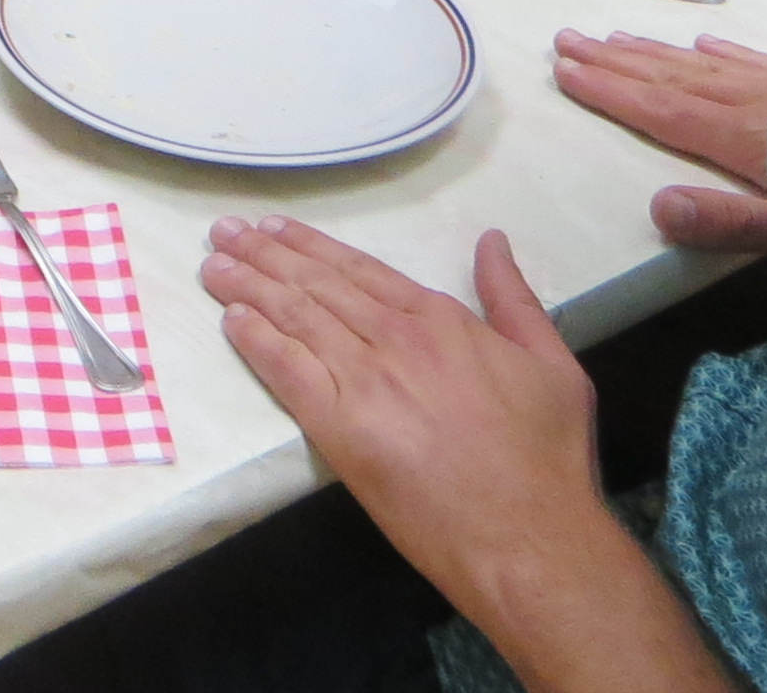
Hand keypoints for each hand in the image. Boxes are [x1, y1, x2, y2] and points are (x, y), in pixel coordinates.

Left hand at [203, 220, 611, 609]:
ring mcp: (365, 381)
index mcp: (440, 320)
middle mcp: (395, 339)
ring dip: (249, 288)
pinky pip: (288, 372)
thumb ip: (513, 298)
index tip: (274, 229)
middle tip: (224, 233)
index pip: (360, 270)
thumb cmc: (546, 459)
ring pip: (295, 318)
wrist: (528, 538)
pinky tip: (232, 321)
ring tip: (214, 266)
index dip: (311, 247)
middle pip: (316, 286)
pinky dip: (257, 342)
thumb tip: (491, 240)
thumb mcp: (551, 364)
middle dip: (264, 255)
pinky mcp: (341, 430)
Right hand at [552, 30, 766, 250]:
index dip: (611, 92)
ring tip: (615, 37)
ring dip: (656, 52)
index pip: (663, 111)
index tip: (566, 70)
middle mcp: (753, 101)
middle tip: (567, 39)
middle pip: (672, 78)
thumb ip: (730, 220)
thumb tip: (658, 209)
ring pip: (705, 64)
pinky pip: (754, 59)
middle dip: (615, 61)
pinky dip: (722, 51)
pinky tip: (704, 42)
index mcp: (743, 139)